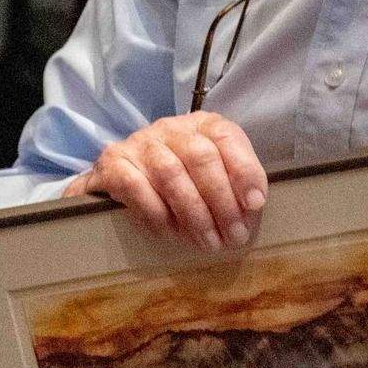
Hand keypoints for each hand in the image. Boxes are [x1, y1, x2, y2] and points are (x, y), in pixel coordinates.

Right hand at [61, 112, 265, 250]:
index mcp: (201, 125)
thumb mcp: (214, 177)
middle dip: (222, 201)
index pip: (226, 135)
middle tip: (234, 236)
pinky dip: (158, 215)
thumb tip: (254, 203)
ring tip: (208, 243)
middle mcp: (170, 128)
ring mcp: (140, 143)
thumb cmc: (182, 181)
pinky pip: (136, 187)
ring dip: (194, 214)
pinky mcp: (113, 163)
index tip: (255, 204)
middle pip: (200, 155)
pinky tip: (171, 234)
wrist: (123, 179)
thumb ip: (236, 183)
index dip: (244, 169)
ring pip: (170, 173)